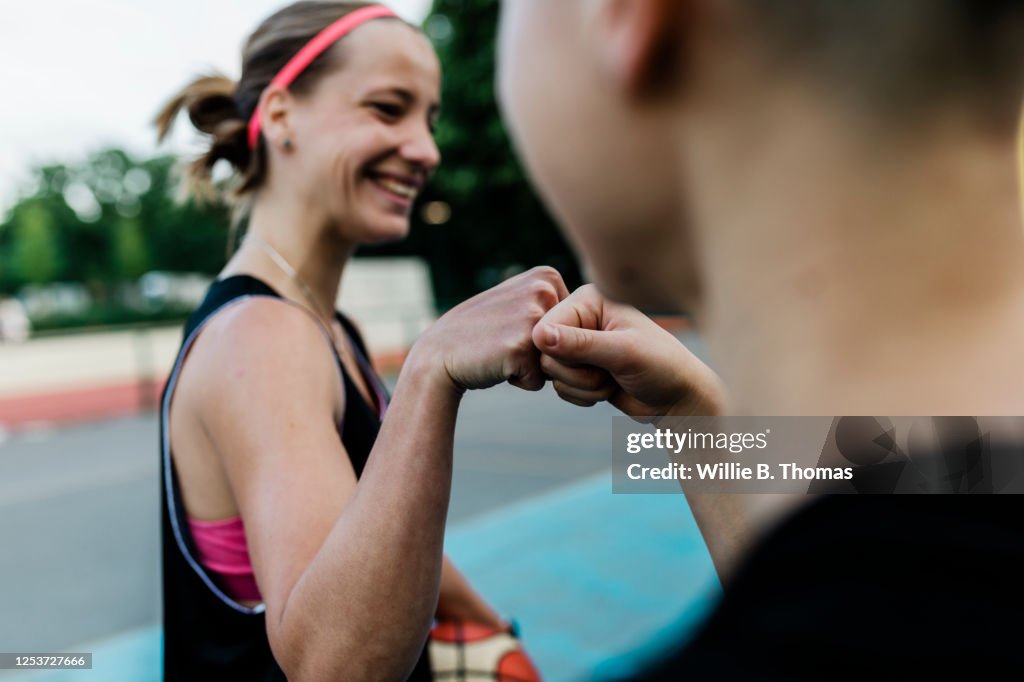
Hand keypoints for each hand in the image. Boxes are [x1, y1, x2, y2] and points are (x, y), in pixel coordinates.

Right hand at [414, 267, 567, 393]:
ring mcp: (534, 317)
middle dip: (542, 352)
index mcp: (546, 275)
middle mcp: (544, 290)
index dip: (546, 336)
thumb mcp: (519, 301)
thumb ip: (551, 301)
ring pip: (556, 362)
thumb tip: (591, 314)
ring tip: (503, 350)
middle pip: (569, 342)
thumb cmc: (482, 334)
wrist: (439, 354)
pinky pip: (540, 380)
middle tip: (506, 339)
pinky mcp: (523, 348)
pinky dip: (521, 380)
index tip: (515, 325)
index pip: (574, 323)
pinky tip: (497, 363)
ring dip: (532, 366)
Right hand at [532, 284, 725, 419]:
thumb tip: (538, 335)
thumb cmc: (661, 366)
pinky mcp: (580, 369)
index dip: (561, 353)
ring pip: (552, 374)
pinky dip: (582, 395)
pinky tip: (607, 388)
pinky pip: (560, 387)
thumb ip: (580, 344)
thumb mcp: (623, 352)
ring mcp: (579, 345)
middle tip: (608, 372)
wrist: (678, 397)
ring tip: (612, 379)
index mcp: (589, 300)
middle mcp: (581, 318)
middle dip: (577, 374)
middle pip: (545, 354)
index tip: (594, 361)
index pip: (545, 328)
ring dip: (583, 386)